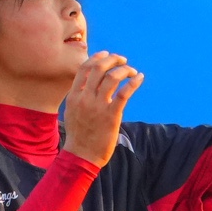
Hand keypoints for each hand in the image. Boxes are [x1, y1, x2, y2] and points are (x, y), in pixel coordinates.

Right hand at [60, 51, 144, 167]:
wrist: (81, 155)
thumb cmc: (79, 136)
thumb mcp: (72, 112)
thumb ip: (79, 97)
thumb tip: (87, 86)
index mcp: (74, 95)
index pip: (84, 69)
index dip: (97, 58)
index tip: (107, 55)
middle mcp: (85, 98)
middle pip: (99, 68)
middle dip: (113, 60)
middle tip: (122, 60)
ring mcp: (98, 106)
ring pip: (112, 77)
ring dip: (124, 70)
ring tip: (131, 71)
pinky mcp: (111, 115)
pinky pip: (124, 93)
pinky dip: (133, 82)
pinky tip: (139, 78)